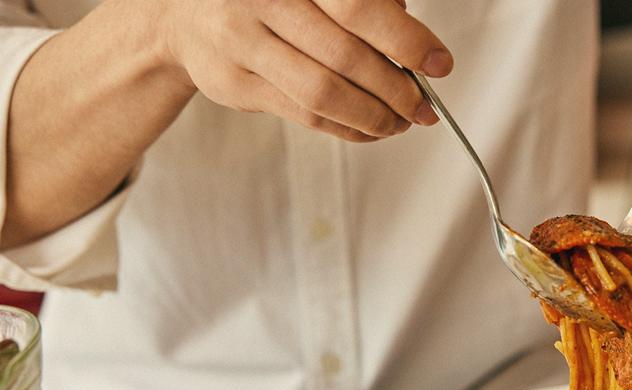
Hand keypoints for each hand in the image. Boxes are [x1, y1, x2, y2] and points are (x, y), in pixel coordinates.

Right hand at [157, 0, 451, 141]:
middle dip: (396, 88)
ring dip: (374, 116)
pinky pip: (305, 115)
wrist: (186, 13)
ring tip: (401, 121)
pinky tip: (371, 128)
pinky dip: (348, 128)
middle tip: (423, 105)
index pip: (358, 5)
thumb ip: (363, 1)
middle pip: (345, 55)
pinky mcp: (234, 83)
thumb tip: (417, 46)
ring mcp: (241, 42)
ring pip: (323, 93)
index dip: (406, 39)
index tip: (438, 64)